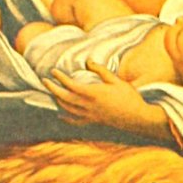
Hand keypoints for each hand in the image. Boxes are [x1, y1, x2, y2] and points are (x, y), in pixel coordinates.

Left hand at [44, 63, 166, 135]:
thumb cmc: (128, 97)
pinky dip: (66, 117)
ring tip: (53, 92)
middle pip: (64, 97)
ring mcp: (90, 115)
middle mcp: (88, 106)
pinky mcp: (94, 122)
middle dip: (53, 89)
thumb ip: (101, 70)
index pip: (70, 85)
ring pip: (67, 109)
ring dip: (58, 100)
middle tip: (45, 81)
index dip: (60, 78)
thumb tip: (88, 61)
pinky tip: (61, 115)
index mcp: (93, 93)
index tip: (54, 71)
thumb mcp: (116, 80)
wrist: (137, 118)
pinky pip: (76, 121)